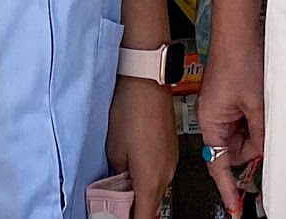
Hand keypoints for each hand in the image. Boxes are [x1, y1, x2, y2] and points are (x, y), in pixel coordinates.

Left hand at [106, 78, 178, 216]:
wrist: (147, 80)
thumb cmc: (129, 110)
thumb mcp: (114, 149)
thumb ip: (117, 177)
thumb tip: (117, 190)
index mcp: (151, 179)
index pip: (144, 218)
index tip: (117, 218)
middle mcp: (167, 174)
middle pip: (151, 207)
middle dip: (134, 210)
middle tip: (114, 207)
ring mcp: (171, 161)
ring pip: (156, 191)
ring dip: (141, 195)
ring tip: (120, 190)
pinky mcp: (171, 150)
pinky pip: (160, 174)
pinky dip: (148, 179)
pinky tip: (133, 170)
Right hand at [197, 40, 264, 215]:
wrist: (238, 29)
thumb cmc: (239, 59)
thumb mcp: (256, 104)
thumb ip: (260, 134)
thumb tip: (265, 153)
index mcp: (210, 122)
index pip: (217, 166)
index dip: (228, 188)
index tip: (234, 207)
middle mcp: (212, 117)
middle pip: (234, 150)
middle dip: (252, 146)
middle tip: (267, 132)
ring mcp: (221, 107)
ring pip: (242, 134)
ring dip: (256, 128)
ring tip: (264, 106)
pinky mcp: (230, 97)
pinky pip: (244, 119)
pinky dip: (256, 117)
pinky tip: (263, 103)